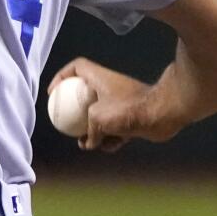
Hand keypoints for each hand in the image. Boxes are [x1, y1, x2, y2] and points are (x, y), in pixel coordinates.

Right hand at [47, 57, 187, 151]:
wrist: (162, 113)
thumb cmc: (128, 109)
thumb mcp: (98, 118)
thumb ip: (89, 131)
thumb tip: (88, 142)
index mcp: (99, 78)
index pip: (76, 67)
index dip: (62, 76)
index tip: (54, 93)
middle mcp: (109, 87)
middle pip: (86, 92)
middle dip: (76, 109)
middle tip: (67, 122)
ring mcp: (121, 102)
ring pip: (100, 112)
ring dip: (92, 128)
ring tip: (85, 142)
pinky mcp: (132, 116)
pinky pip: (115, 126)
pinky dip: (109, 137)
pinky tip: (105, 148)